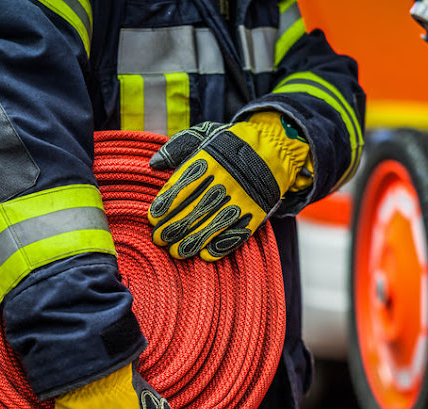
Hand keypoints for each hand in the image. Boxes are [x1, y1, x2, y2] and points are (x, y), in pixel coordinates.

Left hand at [148, 112, 312, 260]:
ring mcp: (243, 198)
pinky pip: (238, 233)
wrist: (274, 147)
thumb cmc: (230, 144)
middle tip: (159, 239)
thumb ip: (177, 147)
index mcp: (209, 159)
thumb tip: (154, 163)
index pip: (183, 186)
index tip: (153, 218)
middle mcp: (226, 180)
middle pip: (196, 208)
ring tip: (176, 252)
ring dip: (193, 241)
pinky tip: (206, 254)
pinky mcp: (257, 212)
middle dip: (174, 227)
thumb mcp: (204, 134)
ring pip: (214, 224)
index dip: (166, 204)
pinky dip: (222, 245)